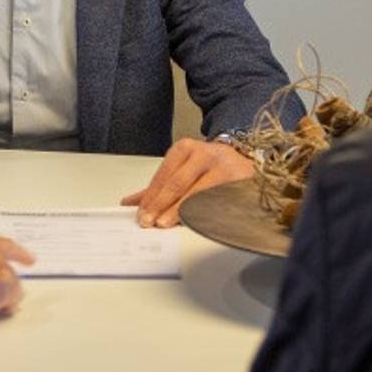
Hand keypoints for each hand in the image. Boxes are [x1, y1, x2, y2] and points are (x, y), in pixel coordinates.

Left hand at [120, 137, 253, 227]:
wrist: (242, 160)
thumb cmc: (207, 166)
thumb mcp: (181, 168)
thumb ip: (158, 186)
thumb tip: (129, 203)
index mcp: (185, 148)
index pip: (164, 176)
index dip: (152, 196)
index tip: (142, 213)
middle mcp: (205, 154)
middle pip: (178, 183)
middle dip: (161, 204)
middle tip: (150, 221)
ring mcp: (224, 167)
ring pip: (198, 192)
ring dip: (180, 210)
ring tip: (166, 222)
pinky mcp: (239, 181)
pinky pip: (219, 200)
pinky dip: (205, 213)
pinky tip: (194, 223)